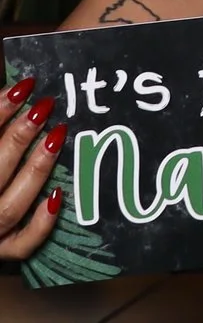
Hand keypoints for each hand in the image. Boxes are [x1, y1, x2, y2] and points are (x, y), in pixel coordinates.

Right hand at [0, 78, 66, 261]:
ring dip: (35, 170)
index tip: (22, 87)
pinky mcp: (2, 253)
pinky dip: (41, 223)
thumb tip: (19, 89)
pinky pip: (23, 244)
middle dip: (18, 139)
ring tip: (57, 134)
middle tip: (43, 107)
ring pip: (11, 207)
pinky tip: (58, 195)